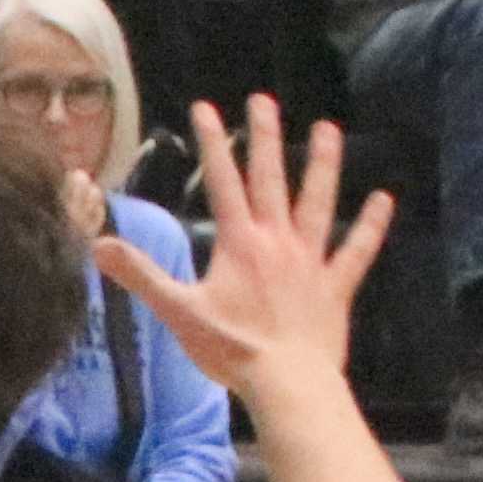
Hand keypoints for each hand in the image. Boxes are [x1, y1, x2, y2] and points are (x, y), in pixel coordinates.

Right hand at [95, 94, 392, 412]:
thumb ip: (142, 276)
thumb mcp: (178, 312)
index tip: (206, 108)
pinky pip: (357, 250)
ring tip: (328, 130)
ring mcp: (311, 260)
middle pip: (271, 177)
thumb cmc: (231, 349)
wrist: (286, 380)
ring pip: (318, 202)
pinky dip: (371, 225)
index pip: (222, 181)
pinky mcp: (335, 285)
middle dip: (265, 136)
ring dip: (323, 164)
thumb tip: (99, 246)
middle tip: (264, 101)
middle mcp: (278, 240)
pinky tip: (384, 200)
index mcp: (239, 243)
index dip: (213, 143)